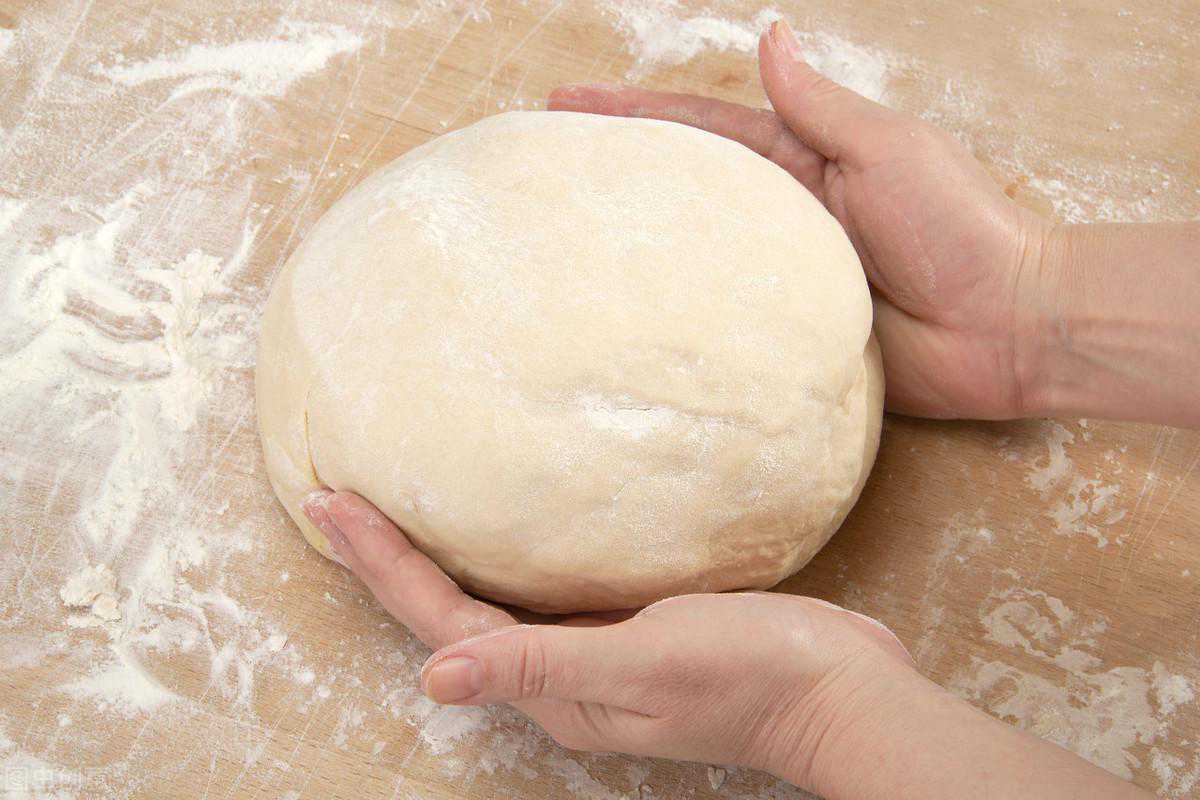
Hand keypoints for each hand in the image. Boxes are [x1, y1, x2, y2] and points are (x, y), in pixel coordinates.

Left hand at [301, 489, 915, 792]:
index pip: (439, 621)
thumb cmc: (747, 674)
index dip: (381, 563)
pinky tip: (499, 527)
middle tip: (335, 496)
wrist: (837, 687)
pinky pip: (539, 591)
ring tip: (390, 510)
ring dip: (432, 557)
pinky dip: (500, 556)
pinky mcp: (625, 630)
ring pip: (488, 601)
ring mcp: (591, 653)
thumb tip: (432, 681)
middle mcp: (557, 674)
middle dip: (387, 558)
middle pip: (447, 612)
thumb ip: (539, 666)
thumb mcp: (641, 667)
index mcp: (550, 687)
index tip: (330, 501)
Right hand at [549, 20, 1051, 419]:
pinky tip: (630, 320)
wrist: (1006, 326)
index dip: (635, 113)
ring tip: (562, 242)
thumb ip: (819, 105)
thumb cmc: (958, 226)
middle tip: (543, 170)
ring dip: (635, 249)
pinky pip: (726, 325)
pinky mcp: (788, 337)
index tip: (567, 105)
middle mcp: (784, 217)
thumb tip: (771, 35)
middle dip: (617, 175)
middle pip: (685, 190)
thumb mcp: (886, 148)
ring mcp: (782, 280)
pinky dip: (682, 319)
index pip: (703, 128)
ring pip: (696, 260)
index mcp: (804, 162)